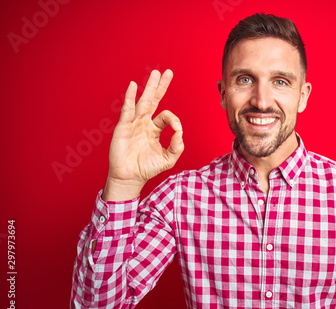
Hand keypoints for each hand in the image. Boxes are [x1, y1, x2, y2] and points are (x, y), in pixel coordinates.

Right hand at [102, 69, 183, 200]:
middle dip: (160, 86)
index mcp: (154, 129)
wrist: (130, 178)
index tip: (177, 130)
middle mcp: (144, 123)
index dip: (174, 120)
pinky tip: (133, 86)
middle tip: (167, 72)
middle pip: (154, 100)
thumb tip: (180, 132)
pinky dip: (130, 97)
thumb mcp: (168, 159)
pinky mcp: (123, 127)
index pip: (166, 117)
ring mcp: (133, 123)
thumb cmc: (147, 168)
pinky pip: (127, 110)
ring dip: (149, 87)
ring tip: (155, 73)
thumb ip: (177, 146)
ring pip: (143, 101)